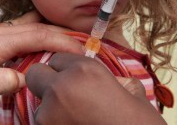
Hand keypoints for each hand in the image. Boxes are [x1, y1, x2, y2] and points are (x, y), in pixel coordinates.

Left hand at [0, 12, 83, 122]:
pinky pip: (16, 32)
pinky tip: (39, 48)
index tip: (80, 50)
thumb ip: (6, 80)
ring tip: (65, 44)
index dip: (62, 41)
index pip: (37, 35)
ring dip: (47, 32)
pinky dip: (34, 37)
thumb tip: (29, 75)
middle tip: (80, 43)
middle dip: (60, 33)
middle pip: (35, 25)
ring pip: (26, 25)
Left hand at [26, 53, 165, 124]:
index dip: (67, 71)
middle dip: (47, 84)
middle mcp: (62, 86)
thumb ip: (117, 81)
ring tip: (76, 121)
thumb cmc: (140, 124)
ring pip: (38, 104)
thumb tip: (114, 81)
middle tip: (67, 99)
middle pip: (36, 74)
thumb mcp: (134, 93)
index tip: (77, 83)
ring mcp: (48, 113)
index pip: (57, 59)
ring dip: (51, 111)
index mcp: (85, 70)